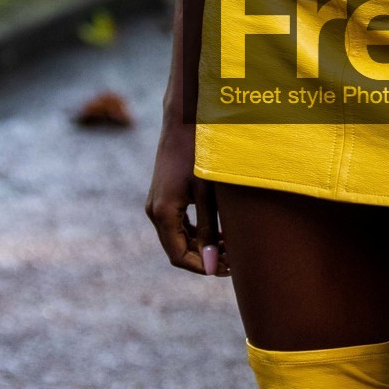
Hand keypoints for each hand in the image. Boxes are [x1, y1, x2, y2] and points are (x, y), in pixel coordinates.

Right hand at [145, 120, 226, 275]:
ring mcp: (157, 203)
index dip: (203, 267)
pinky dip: (196, 232)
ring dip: (201, 245)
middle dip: (204, 257)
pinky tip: (219, 230)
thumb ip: (209, 231)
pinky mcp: (163, 195)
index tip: (228, 268)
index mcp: (162, 213)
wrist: (184, 120)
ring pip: (178, 238)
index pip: (179, 257)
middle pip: (177, 249)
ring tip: (230, 245)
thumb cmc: (199, 154)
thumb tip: (213, 267)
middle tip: (234, 258)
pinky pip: (177, 224)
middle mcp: (154, 211)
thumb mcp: (208, 194)